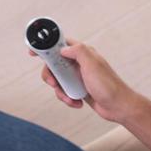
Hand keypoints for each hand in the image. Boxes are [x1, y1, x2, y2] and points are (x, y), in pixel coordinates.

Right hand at [30, 38, 144, 123]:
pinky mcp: (78, 89)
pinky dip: (67, 98)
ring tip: (69, 98)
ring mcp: (78, 76)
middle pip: (53, 65)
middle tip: (53, 83)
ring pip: (57, 80)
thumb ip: (78, 52)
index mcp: (83, 53)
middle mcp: (79, 63)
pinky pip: (64, 91)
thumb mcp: (92, 64)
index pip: (60, 44)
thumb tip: (63, 48)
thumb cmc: (108, 85)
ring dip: (60, 91)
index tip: (33, 52)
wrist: (118, 106)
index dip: (45, 46)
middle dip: (51, 76)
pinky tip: (77, 103)